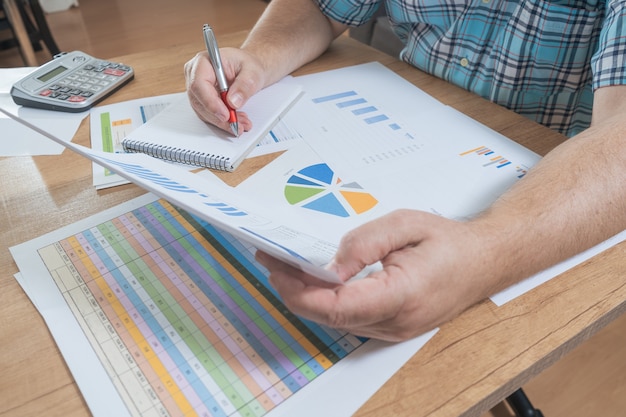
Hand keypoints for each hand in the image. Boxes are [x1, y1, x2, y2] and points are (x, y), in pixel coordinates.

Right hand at [184, 48, 265, 134]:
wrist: (249, 70)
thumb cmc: (248, 65)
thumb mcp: (252, 72)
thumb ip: (244, 85)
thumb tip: (233, 102)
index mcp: (204, 62)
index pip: (198, 84)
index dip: (210, 102)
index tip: (225, 115)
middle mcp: (196, 75)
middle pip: (199, 101)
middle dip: (219, 116)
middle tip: (237, 124)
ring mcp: (198, 89)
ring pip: (204, 111)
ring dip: (222, 121)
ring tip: (241, 123)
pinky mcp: (202, 100)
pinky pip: (209, 115)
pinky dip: (223, 121)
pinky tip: (236, 121)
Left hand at [255, 209, 495, 341]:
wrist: (483, 262)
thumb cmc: (449, 242)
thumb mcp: (406, 224)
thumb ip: (364, 243)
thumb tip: (329, 265)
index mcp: (403, 295)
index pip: (340, 307)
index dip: (302, 292)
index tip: (278, 270)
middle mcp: (396, 321)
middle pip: (331, 318)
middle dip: (295, 291)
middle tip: (272, 262)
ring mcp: (393, 329)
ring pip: (336, 322)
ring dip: (307, 296)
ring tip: (286, 267)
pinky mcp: (390, 326)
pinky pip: (349, 319)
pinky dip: (325, 301)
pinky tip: (313, 281)